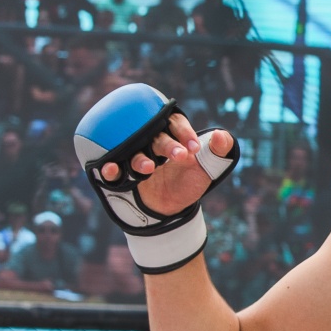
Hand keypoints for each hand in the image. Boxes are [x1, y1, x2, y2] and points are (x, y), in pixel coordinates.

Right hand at [97, 113, 235, 216]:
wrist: (173, 208)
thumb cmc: (190, 181)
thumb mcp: (209, 169)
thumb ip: (219, 152)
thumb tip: (221, 135)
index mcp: (173, 135)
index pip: (175, 123)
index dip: (184, 132)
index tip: (194, 148)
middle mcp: (152, 142)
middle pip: (155, 135)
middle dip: (167, 145)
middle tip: (180, 156)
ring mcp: (136, 156)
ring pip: (134, 151)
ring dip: (140, 159)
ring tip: (150, 168)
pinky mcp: (124, 174)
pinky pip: (113, 169)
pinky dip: (109, 169)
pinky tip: (110, 170)